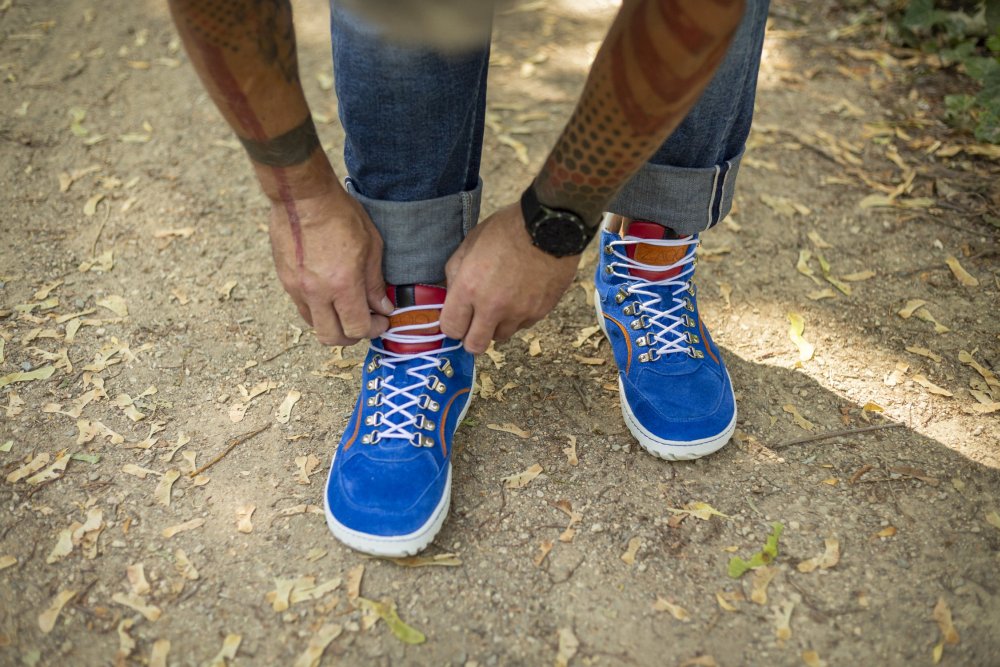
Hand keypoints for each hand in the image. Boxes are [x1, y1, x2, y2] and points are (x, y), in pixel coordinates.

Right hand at [268, 182, 392, 345]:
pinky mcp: (285, 280)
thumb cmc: (340, 214)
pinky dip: (318, 309)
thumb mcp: (371, 246)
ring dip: (332, 324)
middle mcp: (316, 292)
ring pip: (314, 325)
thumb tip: (382, 307)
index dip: (373, 329)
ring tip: (346, 309)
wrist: (302, 196)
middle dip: (351, 337)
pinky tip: (330, 294)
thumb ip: (375, 282)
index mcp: (342, 284)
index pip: (357, 328)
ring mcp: (296, 288)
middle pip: (331, 337)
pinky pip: (302, 307)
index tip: (382, 320)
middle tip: (364, 323)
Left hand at [440, 202, 578, 353]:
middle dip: (471, 337)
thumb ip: (456, 273)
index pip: (451, 329)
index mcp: (469, 287)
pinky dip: (518, 316)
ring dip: (497, 325)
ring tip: (502, 302)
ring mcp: (519, 312)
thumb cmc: (508, 228)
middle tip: (475, 323)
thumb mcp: (471, 242)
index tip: (457, 318)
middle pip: (475, 346)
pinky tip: (521, 294)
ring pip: (501, 337)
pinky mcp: (540, 312)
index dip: (452, 325)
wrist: (552, 224)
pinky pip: (523, 325)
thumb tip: (452, 296)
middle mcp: (493, 306)